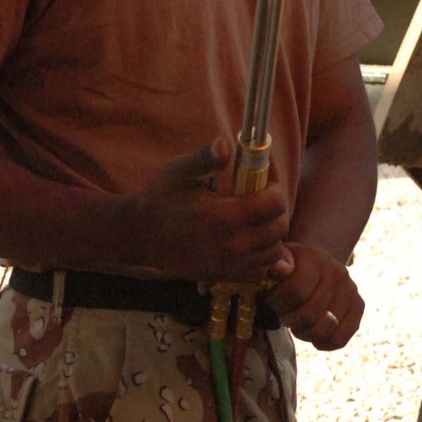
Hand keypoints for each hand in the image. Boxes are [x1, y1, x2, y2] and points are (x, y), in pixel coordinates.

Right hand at [121, 139, 289, 282]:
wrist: (141, 236)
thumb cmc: (160, 199)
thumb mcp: (178, 172)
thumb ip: (204, 159)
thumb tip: (225, 145)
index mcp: (226, 215)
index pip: (276, 204)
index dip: (274, 189)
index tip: (263, 184)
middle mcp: (233, 243)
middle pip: (279, 227)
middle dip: (275, 210)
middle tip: (259, 200)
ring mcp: (231, 264)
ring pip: (273, 250)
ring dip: (270, 234)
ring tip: (254, 221)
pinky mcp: (226, 276)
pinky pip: (260, 271)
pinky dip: (261, 258)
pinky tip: (248, 242)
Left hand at [264, 242, 363, 349]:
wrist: (315, 265)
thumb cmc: (290, 268)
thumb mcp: (277, 261)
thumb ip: (275, 263)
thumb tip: (279, 269)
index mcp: (315, 257)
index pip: (297, 290)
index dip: (278, 303)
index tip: (271, 302)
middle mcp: (337, 272)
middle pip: (311, 313)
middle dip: (290, 320)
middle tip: (284, 317)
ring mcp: (350, 289)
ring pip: (326, 328)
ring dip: (305, 333)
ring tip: (297, 326)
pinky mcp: (358, 305)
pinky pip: (341, 337)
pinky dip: (324, 343)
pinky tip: (313, 339)